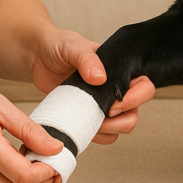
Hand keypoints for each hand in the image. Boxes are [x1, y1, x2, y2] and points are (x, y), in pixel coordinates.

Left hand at [31, 28, 155, 144]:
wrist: (38, 57)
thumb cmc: (59, 46)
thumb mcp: (72, 46)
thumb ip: (87, 59)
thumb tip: (100, 77)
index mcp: (119, 69)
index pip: (144, 87)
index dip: (135, 99)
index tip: (113, 103)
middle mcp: (115, 88)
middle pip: (134, 113)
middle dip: (121, 121)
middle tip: (101, 116)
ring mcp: (102, 104)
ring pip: (120, 128)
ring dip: (107, 131)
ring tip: (88, 122)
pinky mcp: (87, 116)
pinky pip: (101, 135)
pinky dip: (94, 137)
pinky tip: (80, 127)